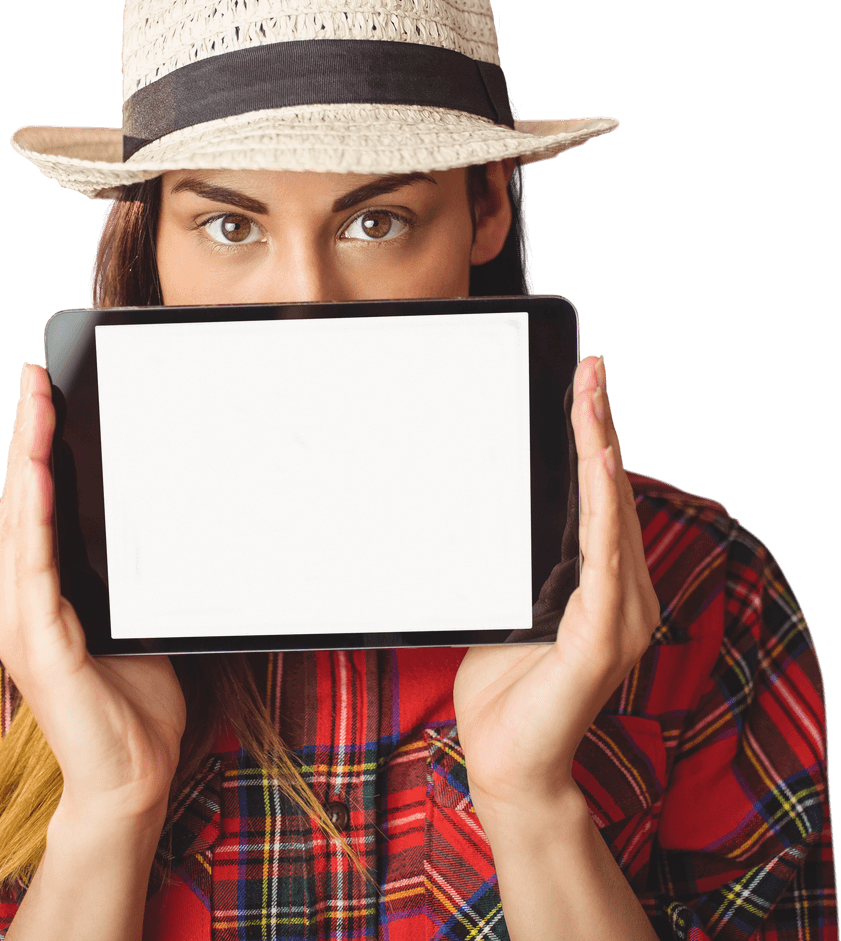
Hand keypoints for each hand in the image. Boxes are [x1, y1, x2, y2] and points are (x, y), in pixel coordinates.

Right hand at [0, 363, 185, 823]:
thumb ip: (122, 571)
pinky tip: (36, 471)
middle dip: (26, 435)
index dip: (34, 451)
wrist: (130, 772)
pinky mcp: (38, 637)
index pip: (36, 509)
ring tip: (32, 403)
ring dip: (26, 456)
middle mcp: (19, 600)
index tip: (42, 398)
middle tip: (34, 379)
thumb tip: (146, 518)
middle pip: (22, 501)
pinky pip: (36, 563)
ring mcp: (22, 618)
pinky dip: (35, 513)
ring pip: (23, 520)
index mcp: (39, 594)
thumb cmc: (134, 697)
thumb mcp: (130, 615)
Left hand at [454, 355, 659, 822]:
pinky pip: (604, 559)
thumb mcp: (513, 604)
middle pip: (610, 495)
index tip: (586, 387)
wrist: (507, 760)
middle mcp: (624, 594)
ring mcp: (621, 615)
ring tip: (592, 396)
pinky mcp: (604, 637)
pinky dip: (602, 506)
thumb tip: (506, 505)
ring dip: (600, 448)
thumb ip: (527, 562)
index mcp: (605, 585)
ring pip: (610, 514)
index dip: (597, 441)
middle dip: (599, 427)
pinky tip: (600, 463)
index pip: (601, 500)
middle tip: (591, 370)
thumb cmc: (505, 687)